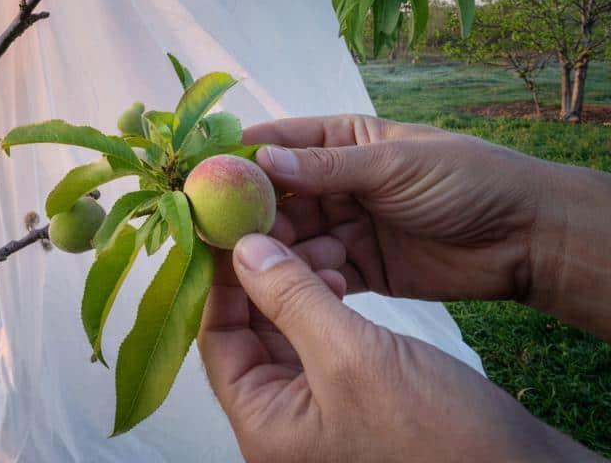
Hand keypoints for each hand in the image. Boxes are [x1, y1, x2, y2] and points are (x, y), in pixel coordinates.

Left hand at [198, 234, 595, 462]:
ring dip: (296, 285)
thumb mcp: (353, 355)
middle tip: (281, 225)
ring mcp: (317, 415)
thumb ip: (291, 299)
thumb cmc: (438, 431)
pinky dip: (322, 305)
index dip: (223, 278)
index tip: (233, 225)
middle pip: (248, 332)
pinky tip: (343, 276)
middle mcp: (280, 423)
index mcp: (263, 423)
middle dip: (263, 276)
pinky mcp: (352, 402)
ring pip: (284, 332)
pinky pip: (317, 343)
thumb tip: (243, 249)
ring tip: (324, 250)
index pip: (218, 337)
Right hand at [242, 114, 610, 339]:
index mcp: (340, 143)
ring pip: (290, 240)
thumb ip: (327, 169)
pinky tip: (297, 290)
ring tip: (262, 268)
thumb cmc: (466, 180)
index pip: (275, 145)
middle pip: (274, 198)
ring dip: (275, 253)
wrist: (526, 236)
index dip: (237, 160)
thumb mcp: (394, 165)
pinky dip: (303, 282)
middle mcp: (334, 183)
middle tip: (220, 237)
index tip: (201, 179)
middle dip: (248, 216)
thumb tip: (261, 162)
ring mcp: (344, 227)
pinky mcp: (358, 269)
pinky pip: (316, 275)